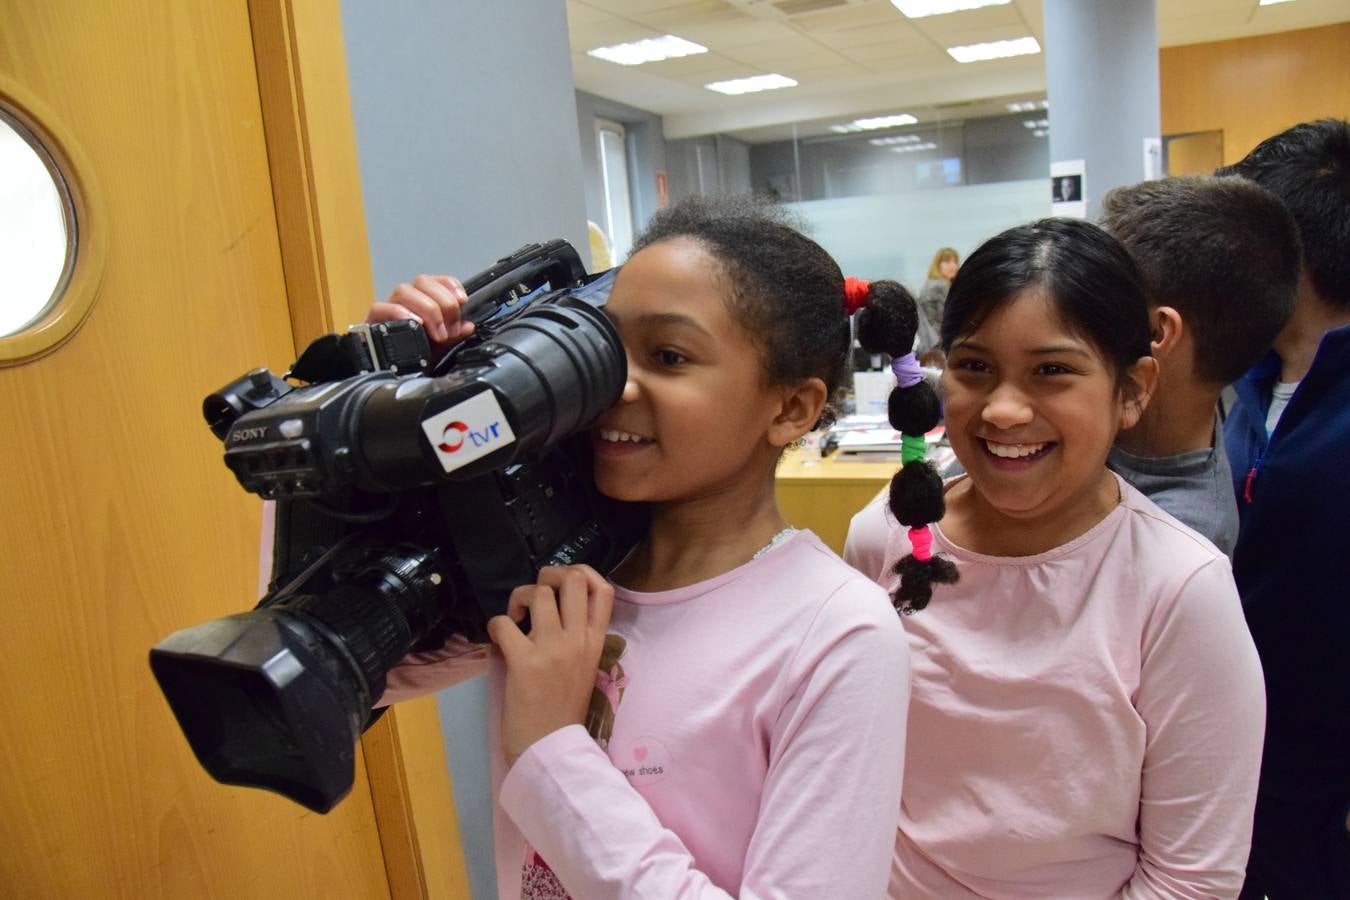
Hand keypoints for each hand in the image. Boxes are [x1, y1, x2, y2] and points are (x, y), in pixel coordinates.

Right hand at [366, 274, 474, 351]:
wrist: (386, 376)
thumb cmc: (411, 360)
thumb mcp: (438, 349)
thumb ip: (452, 336)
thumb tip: (468, 326)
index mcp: (422, 302)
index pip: (436, 280)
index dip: (450, 285)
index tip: (462, 301)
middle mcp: (404, 301)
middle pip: (422, 281)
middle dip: (442, 302)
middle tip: (449, 328)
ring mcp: (387, 309)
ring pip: (403, 290)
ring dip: (426, 308)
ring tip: (436, 333)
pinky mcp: (372, 320)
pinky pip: (381, 307)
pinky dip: (400, 312)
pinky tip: (415, 325)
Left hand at [488, 565, 613, 767]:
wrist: (550, 748)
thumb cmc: (564, 709)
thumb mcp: (584, 668)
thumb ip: (578, 638)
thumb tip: (557, 609)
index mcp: (596, 642)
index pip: (603, 589)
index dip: (584, 572)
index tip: (564, 584)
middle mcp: (578, 640)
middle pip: (572, 578)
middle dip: (548, 575)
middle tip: (536, 597)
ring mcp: (552, 649)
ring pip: (538, 593)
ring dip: (520, 598)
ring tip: (517, 618)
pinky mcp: (524, 662)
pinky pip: (504, 623)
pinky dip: (496, 625)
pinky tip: (499, 640)